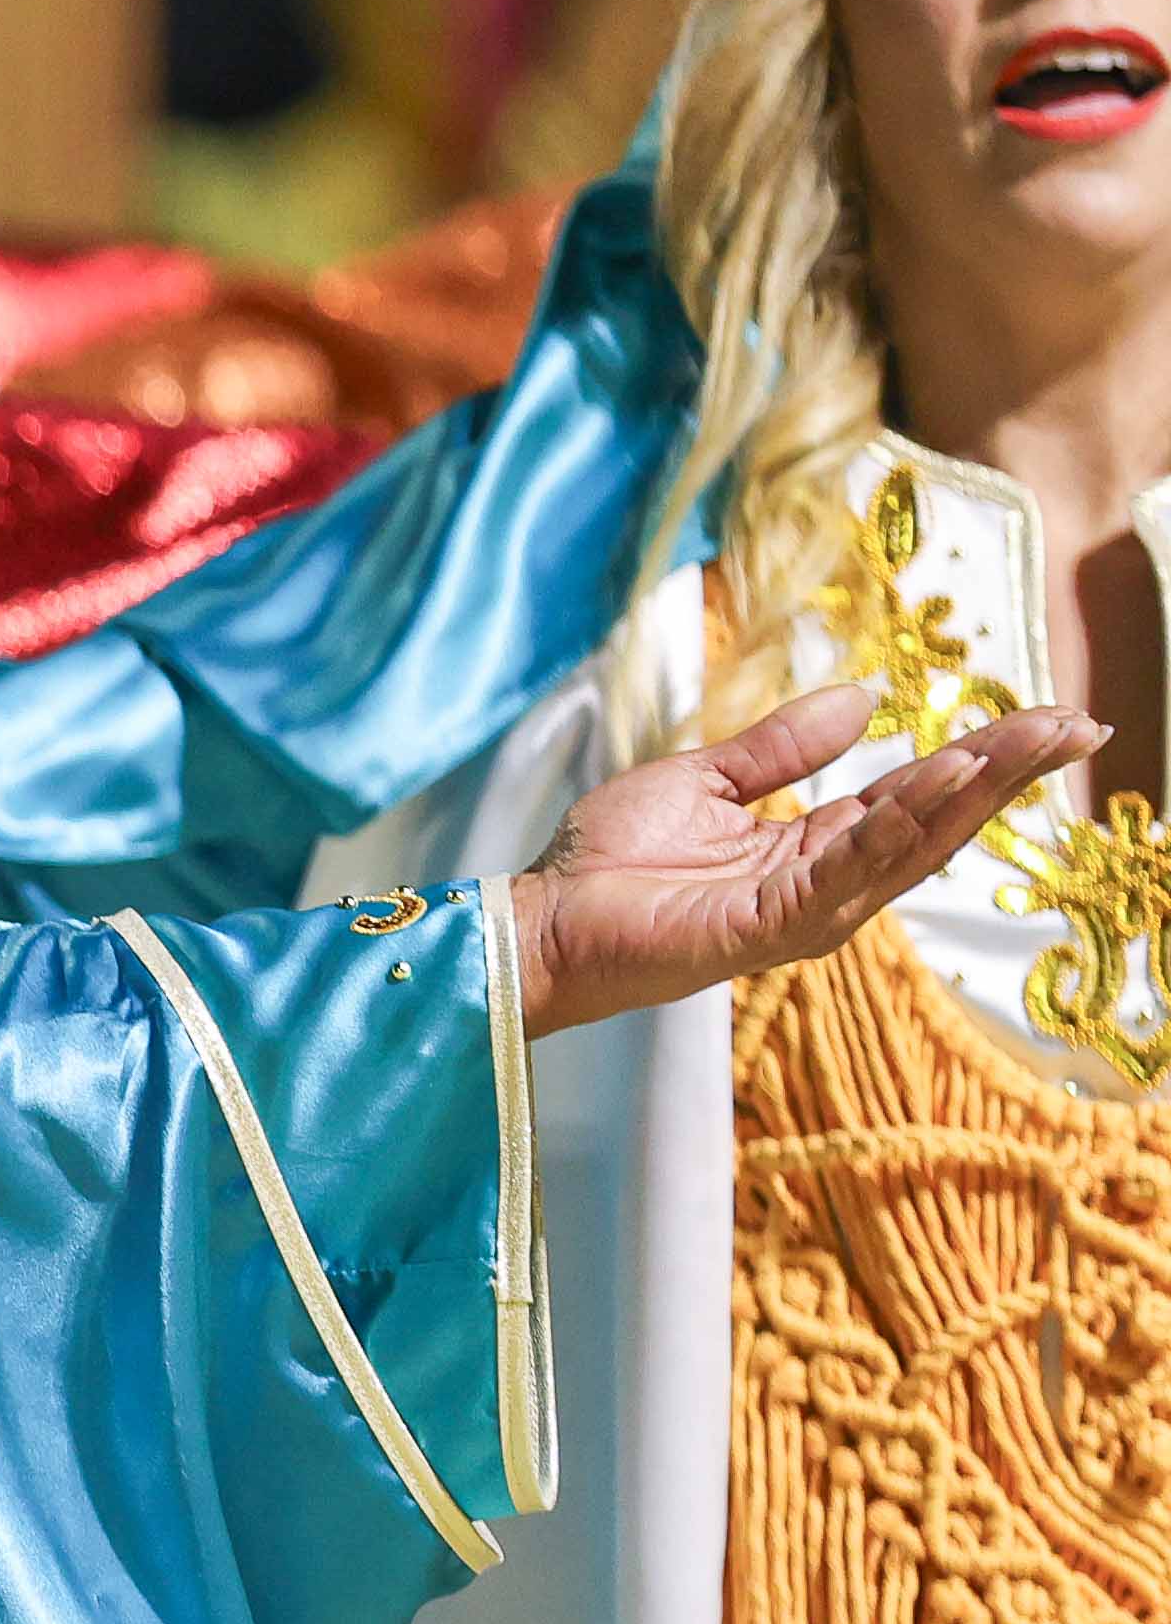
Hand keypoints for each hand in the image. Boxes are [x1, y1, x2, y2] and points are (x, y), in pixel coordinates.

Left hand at [503, 685, 1102, 1035]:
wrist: (544, 918)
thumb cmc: (612, 861)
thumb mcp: (704, 779)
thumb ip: (783, 747)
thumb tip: (864, 697)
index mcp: (812, 846)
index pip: (916, 796)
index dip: (984, 757)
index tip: (1050, 717)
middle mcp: (827, 883)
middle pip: (937, 821)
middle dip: (1008, 773)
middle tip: (1080, 726)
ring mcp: (806, 910)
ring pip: (910, 846)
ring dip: (969, 792)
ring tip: (1023, 742)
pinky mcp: (771, 926)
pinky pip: (848, 870)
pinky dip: (898, 825)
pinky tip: (940, 779)